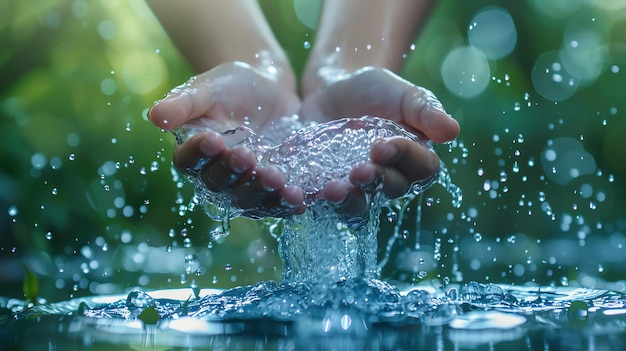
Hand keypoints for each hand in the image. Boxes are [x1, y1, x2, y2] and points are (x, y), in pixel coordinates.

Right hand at [148, 62, 305, 217]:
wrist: (270, 88)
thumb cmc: (231, 86)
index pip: (190, 162)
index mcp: (195, 154)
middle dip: (234, 173)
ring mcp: (247, 186)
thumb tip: (155, 116)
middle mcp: (218, 177)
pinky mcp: (275, 190)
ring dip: (262, 192)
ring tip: (276, 177)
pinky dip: (288, 203)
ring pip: (250, 200)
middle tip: (247, 156)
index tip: (214, 139)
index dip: (200, 154)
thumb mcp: (207, 88)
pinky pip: (279, 203)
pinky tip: (299, 197)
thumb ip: (184, 102)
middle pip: (220, 186)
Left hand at [300, 67, 459, 214]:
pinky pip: (321, 204)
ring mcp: (356, 188)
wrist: (332, 88)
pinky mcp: (324, 189)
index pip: (421, 169)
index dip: (405, 160)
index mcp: (413, 159)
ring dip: (347, 201)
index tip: (384, 143)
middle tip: (359, 170)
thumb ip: (424, 110)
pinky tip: (301, 194)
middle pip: (389, 192)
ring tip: (333, 190)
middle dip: (376, 181)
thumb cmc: (374, 90)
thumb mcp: (401, 93)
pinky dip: (313, 202)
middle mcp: (388, 180)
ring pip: (357, 207)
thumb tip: (453, 131)